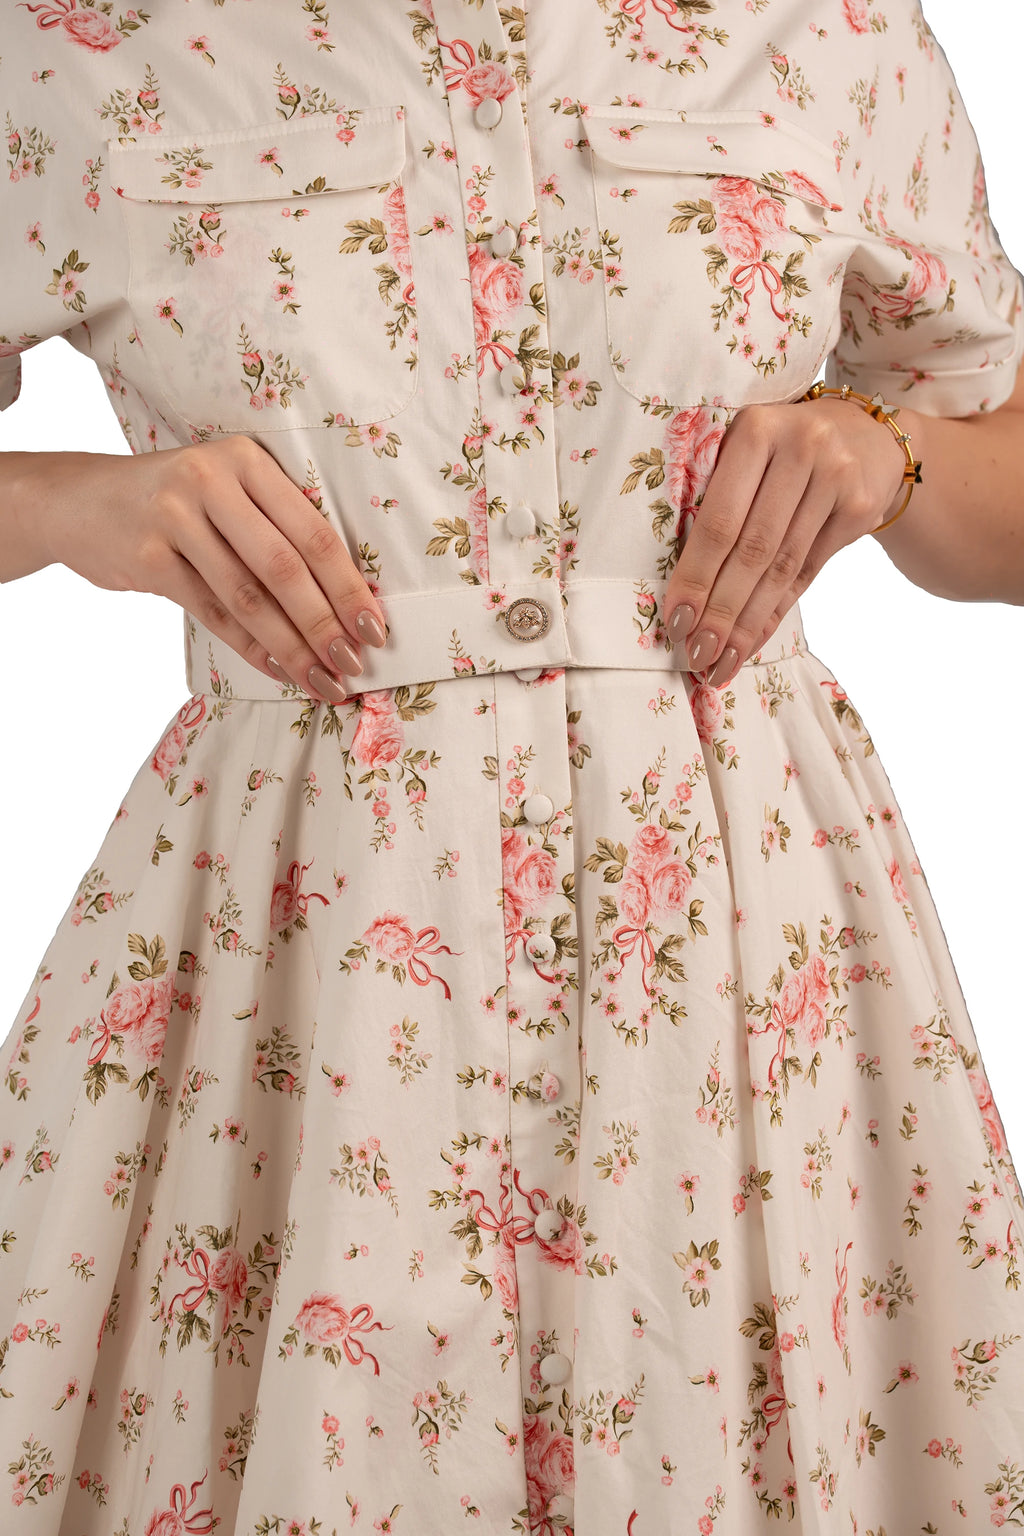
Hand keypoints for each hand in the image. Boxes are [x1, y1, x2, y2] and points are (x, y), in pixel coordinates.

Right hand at [22, 435, 385, 702]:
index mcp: (247, 460)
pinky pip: (211, 612)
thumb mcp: (224, 492)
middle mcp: (211, 480)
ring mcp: (174, 516)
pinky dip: (250, 647)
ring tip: (322, 680)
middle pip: (284, 566)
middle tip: (354, 664)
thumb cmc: (172, 504)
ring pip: (248, 596)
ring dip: (292, 647)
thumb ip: (275, 528)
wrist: (76, 501)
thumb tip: (344, 601)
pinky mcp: (146, 555)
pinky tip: (278, 669)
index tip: (375, 628)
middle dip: (326, 623)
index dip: (348, 585)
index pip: (313, 531)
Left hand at [663, 395, 907, 687]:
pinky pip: (809, 572)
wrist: (866, 435)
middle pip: (753, 549)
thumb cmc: (780, 451)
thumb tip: (680, 585)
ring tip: (720, 662)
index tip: (675, 619)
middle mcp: (802, 448)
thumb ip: (717, 494)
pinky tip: (753, 640)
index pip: (720, 518)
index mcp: (757, 430)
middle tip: (696, 655)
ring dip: (747, 623)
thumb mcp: (747, 450)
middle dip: (721, 611)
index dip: (697, 574)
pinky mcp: (861, 507)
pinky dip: (777, 611)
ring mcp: (837, 477)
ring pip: (782, 568)